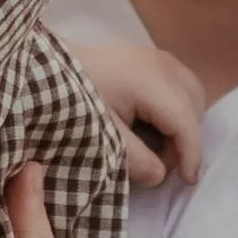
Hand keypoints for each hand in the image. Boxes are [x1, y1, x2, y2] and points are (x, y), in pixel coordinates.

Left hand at [62, 37, 205, 186]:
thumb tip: (161, 176)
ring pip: (191, 93)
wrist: (43, 69)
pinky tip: (154, 123)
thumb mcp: (100, 137)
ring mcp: (155, 55)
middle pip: (194, 105)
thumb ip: (135, 160)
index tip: (188, 182)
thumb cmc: (69, 103)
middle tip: (162, 162)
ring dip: (183, 121)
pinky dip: (176, 106)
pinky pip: (179, 83)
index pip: (185, 122)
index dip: (191, 155)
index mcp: (150, 81)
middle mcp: (160, 63)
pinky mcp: (148, 55)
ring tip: (158, 144)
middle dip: (186, 138)